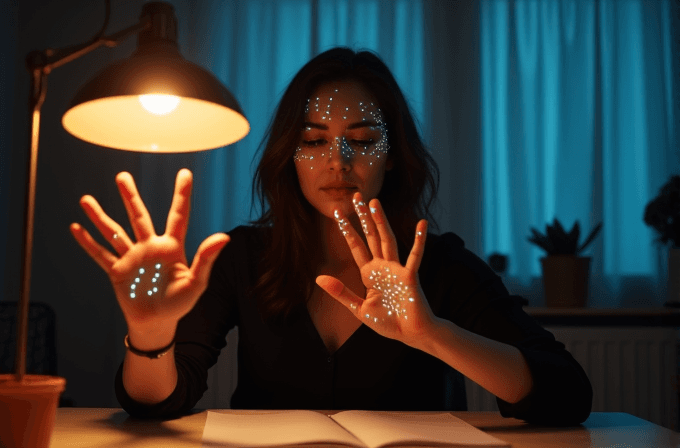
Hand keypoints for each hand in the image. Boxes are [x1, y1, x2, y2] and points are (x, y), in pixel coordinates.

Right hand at [70, 169, 228, 336]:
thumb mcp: (197, 281)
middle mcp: (150, 247)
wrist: (157, 323)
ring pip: (114, 232)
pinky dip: (87, 242)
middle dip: (129, 196)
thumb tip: (224, 237)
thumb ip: (207, 258)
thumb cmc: (180, 303)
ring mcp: (132, 258)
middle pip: (138, 216)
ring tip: (85, 199)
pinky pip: (100, 254)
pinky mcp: (117, 271)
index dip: (182, 194)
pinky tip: (75, 227)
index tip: (185, 173)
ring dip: (100, 217)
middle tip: (121, 176)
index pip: (178, 215)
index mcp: (171, 247)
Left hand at [315, 192, 434, 347]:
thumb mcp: (358, 309)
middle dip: (363, 216)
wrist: (410, 334)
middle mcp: (383, 267)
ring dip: (380, 221)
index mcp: (370, 273)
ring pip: (387, 240)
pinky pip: (415, 256)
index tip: (338, 212)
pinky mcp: (410, 277)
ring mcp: (397, 269)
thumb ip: (340, 292)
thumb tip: (318, 278)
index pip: (356, 245)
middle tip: (356, 195)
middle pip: (371, 236)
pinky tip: (421, 224)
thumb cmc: (388, 322)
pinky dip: (419, 240)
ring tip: (374, 203)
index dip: (346, 229)